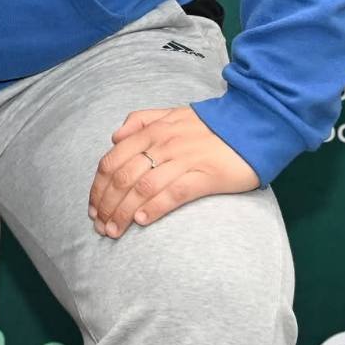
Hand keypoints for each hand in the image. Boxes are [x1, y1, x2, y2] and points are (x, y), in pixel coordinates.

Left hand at [88, 105, 257, 238]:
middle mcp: (161, 144)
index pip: (112, 160)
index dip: (98, 186)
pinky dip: (155, 207)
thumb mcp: (169, 114)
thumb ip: (140, 121)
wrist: (252, 124)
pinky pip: (174, 193)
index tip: (93, 206)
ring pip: (142, 187)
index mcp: (150, 130)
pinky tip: (142, 220)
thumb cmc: (209, 124)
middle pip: (123, 177)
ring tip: (114, 230)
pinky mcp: (205, 176)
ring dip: (123, 211)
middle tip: (99, 225)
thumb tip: (114, 136)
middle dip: (106, 204)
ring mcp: (182, 160)